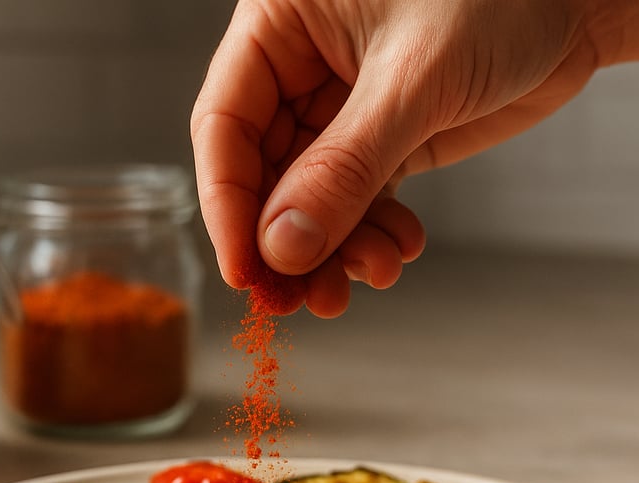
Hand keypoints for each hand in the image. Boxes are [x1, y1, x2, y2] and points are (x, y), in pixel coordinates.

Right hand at [191, 0, 600, 315]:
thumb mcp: (413, 79)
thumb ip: (345, 166)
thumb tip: (283, 249)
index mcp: (280, 22)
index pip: (225, 123)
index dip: (230, 204)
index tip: (246, 271)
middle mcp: (300, 65)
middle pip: (264, 172)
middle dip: (290, 240)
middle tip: (306, 299)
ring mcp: (342, 106)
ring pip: (312, 197)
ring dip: (335, 248)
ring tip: (370, 275)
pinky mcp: (387, 137)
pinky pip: (359, 201)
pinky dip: (373, 234)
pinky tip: (398, 250)